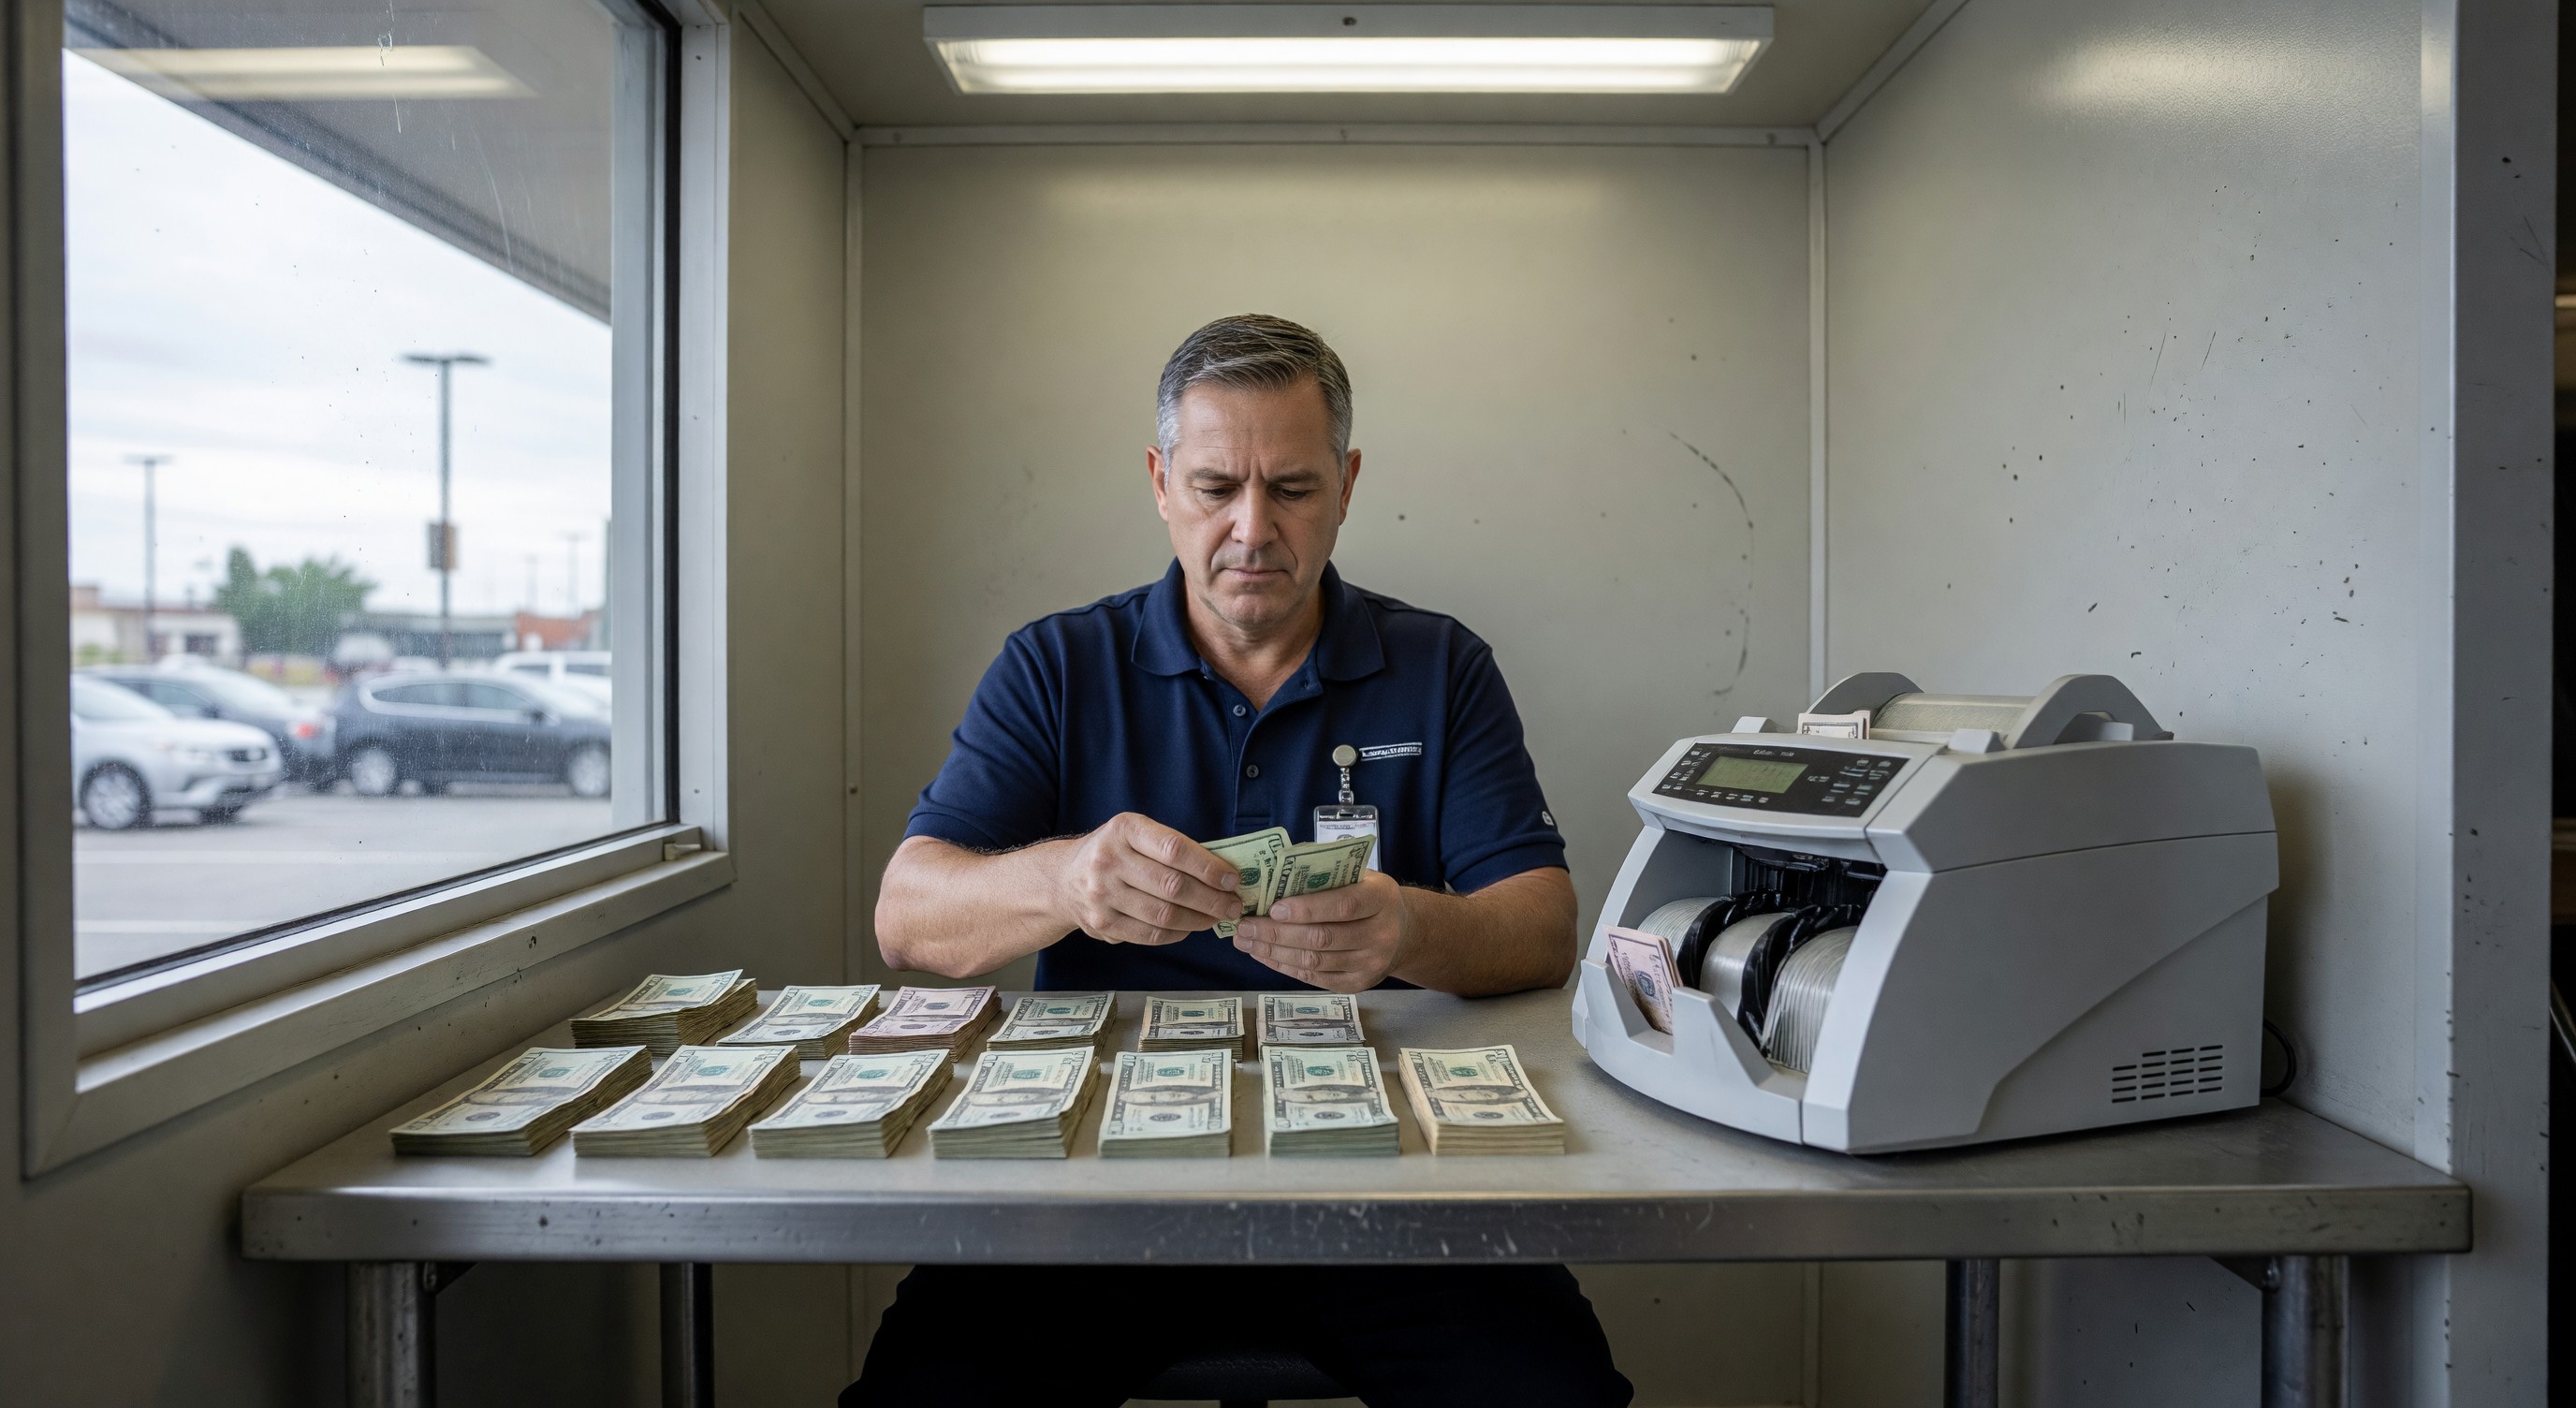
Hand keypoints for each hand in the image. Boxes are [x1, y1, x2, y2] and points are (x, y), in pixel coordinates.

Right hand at [1051, 813, 1242, 946]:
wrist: (1063, 879)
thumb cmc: (1114, 852)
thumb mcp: (1135, 834)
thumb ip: (1171, 848)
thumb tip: (1221, 872)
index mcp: (1124, 829)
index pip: (1174, 849)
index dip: (1208, 867)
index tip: (1231, 879)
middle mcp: (1109, 860)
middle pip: (1173, 886)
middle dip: (1211, 898)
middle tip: (1233, 904)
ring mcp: (1103, 894)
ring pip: (1164, 914)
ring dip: (1199, 919)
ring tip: (1217, 917)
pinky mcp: (1103, 924)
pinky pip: (1151, 935)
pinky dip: (1178, 933)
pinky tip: (1190, 927)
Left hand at [1232, 870, 1412, 991]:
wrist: (1404, 933)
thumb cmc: (1370, 896)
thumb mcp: (1359, 875)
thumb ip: (1325, 872)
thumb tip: (1275, 871)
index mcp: (1381, 899)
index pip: (1343, 906)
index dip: (1307, 909)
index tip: (1273, 908)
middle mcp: (1380, 934)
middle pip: (1323, 938)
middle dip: (1277, 933)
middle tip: (1245, 926)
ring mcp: (1370, 964)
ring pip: (1315, 961)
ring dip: (1274, 951)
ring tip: (1246, 940)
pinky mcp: (1357, 984)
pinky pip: (1314, 977)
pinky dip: (1284, 966)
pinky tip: (1263, 954)